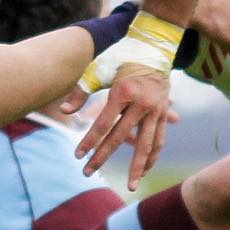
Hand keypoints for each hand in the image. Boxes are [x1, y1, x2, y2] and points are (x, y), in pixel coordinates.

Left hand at [62, 65, 171, 190]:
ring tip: (130, 185)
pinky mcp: (163, 112)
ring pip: (146, 144)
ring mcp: (155, 109)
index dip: (89, 141)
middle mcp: (141, 102)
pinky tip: (144, 170)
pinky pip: (158, 139)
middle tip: (88, 173)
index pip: (103, 123)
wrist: (154, 45)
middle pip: (120, 137)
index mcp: (123, 91)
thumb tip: (65, 111)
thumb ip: (81, 91)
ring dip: (137, 167)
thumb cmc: (122, 56)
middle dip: (102, 157)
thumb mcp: (99, 69)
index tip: (78, 156)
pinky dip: (152, 156)